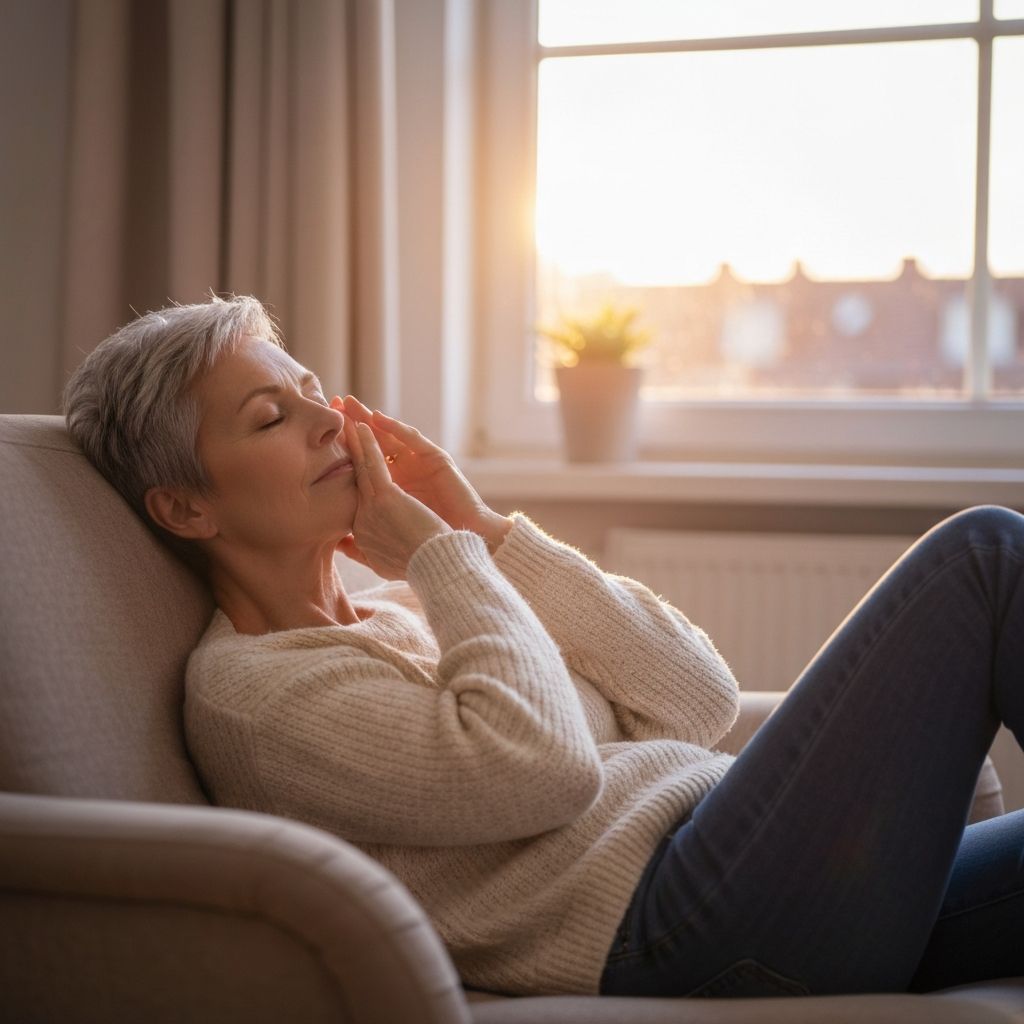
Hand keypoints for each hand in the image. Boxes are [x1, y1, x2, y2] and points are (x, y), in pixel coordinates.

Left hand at [333, 395, 511, 552]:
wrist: (456, 549)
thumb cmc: (424, 548)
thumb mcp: (384, 540)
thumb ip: (363, 537)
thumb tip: (340, 544)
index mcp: (391, 488)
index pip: (363, 464)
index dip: (344, 449)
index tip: (319, 438)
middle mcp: (405, 471)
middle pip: (374, 444)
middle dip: (352, 424)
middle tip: (331, 404)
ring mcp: (421, 463)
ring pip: (390, 436)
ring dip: (368, 418)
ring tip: (349, 403)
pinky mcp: (436, 459)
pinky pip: (412, 440)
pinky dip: (394, 429)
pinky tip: (376, 418)